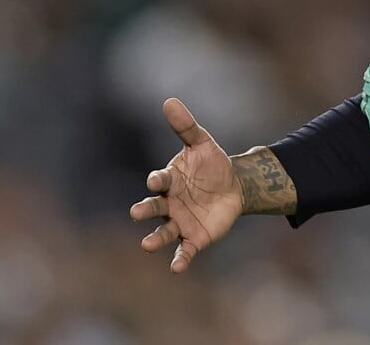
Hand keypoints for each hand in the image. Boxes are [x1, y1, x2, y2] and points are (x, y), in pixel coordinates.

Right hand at [129, 98, 243, 273]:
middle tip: (136, 213)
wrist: (234, 186)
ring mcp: (180, 222)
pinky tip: (177, 268)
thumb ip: (186, 126)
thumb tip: (169, 101)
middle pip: (154, 207)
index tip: (156, 179)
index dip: (158, 180)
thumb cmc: (212, 164)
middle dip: (145, 210)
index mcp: (169, 180)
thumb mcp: (202, 143)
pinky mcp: (194, 238)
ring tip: (147, 245)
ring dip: (155, 239)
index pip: (160, 180)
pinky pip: (184, 251)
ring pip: (164, 233)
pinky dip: (180, 260)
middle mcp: (169, 203)